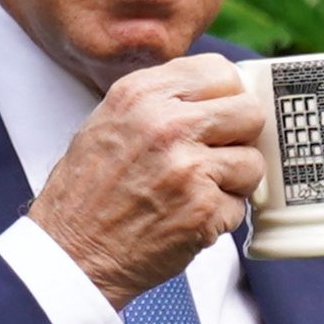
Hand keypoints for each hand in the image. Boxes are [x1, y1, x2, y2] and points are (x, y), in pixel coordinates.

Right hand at [25, 52, 266, 304]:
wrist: (72, 252)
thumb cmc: (89, 190)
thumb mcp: (110, 122)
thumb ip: (162, 101)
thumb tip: (224, 93)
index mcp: (141, 95)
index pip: (221, 72)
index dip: (226, 98)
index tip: (216, 117)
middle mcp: (167, 125)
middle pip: (249, 113)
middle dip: (239, 137)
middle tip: (214, 156)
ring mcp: (188, 168)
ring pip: (252, 162)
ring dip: (233, 181)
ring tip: (195, 191)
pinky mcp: (204, 210)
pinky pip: (240, 205)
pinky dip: (220, 216)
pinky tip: (187, 218)